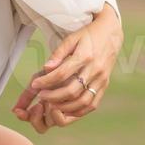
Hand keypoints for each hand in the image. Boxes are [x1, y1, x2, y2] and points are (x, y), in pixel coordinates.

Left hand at [12, 2, 121, 127]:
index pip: (62, 73)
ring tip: (51, 104)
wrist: (111, 33)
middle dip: (53, 97)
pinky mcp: (105, 85)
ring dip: (65, 107)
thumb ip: (58, 53)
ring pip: (83, 101)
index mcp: (85, 56)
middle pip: (72, 90)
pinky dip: (79, 111)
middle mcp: (95, 70)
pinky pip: (92, 104)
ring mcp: (102, 79)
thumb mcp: (72, 38)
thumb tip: (46, 68)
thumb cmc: (88, 35)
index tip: (34, 85)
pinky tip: (67, 110)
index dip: (46, 81)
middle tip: (41, 96)